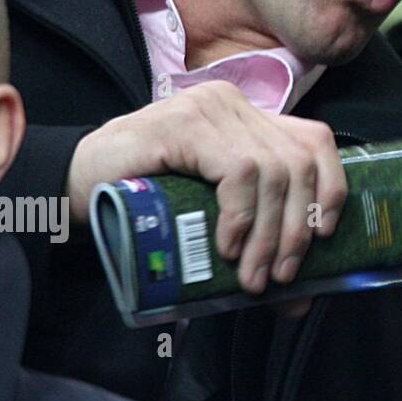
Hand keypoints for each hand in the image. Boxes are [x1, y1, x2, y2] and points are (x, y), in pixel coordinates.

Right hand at [66, 81, 346, 294]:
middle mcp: (235, 105)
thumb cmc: (143, 202)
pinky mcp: (187, 124)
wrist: (71, 185)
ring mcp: (211, 110)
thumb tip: (304, 295)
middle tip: (281, 275)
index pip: (315, 140)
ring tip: (251, 275)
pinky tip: (226, 246)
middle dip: (298, 226)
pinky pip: (239, 171)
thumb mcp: (210, 213)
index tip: (325, 235)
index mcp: (249, 117)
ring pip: (272, 170)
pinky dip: (241, 215)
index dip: (330, 187)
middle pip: (299, 161)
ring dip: (268, 233)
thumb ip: (255, 233)